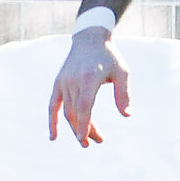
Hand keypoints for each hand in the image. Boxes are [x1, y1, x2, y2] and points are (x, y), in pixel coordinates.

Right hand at [48, 28, 129, 145]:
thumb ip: (124, 93)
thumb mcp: (122, 72)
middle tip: (98, 141)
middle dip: (86, 130)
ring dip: (76, 127)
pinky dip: (52, 121)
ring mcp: (63, 82)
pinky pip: (52, 105)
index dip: (84, 124)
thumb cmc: (109, 57)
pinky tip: (53, 137)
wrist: (90, 39)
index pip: (84, 106)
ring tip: (88, 139)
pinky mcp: (58, 83)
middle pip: (77, 112)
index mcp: (89, 78)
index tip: (85, 139)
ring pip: (67, 111)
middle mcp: (73, 80)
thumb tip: (127, 115)